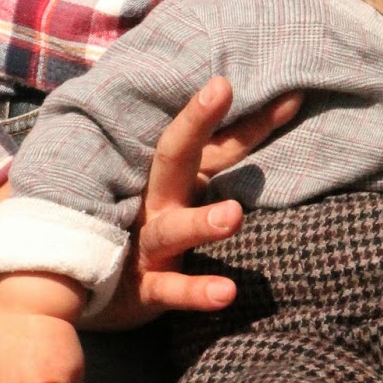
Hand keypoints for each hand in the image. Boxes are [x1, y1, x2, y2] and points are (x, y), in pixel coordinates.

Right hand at [86, 77, 300, 329]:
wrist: (90, 286)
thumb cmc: (156, 227)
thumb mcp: (187, 191)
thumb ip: (223, 160)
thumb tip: (276, 116)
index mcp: (177, 176)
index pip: (219, 142)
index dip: (255, 120)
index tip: (293, 97)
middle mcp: (160, 200)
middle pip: (175, 156)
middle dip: (195, 123)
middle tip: (220, 90)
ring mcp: (149, 242)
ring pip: (173, 228)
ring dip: (201, 222)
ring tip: (233, 216)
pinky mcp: (144, 287)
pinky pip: (170, 289)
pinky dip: (196, 291)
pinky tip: (227, 293)